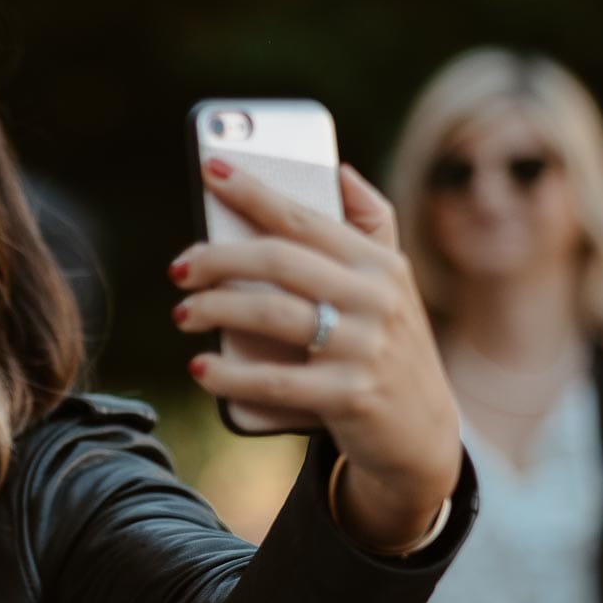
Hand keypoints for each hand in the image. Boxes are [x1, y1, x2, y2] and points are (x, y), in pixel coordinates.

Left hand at [172, 159, 461, 551]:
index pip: (305, 217)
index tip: (210, 168)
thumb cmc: (389, 348)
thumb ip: (371, 226)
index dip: (255, 191)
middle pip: (279, 261)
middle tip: (179, 269)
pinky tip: (200, 368)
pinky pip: (274, 380)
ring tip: (183, 313)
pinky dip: (229, 373)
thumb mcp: (392, 285)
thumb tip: (339, 169)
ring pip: (271, 314)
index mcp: (379, 264)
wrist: (423, 435)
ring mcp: (365, 349)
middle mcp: (376, 300)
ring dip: (214, 310)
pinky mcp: (350, 397)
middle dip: (218, 258)